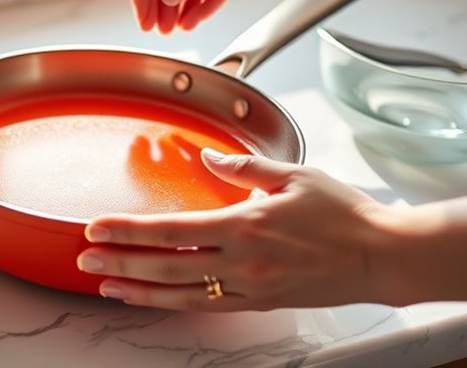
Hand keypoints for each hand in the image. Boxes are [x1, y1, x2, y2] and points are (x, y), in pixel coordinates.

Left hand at [77, 149, 393, 310]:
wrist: (382, 256)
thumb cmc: (342, 214)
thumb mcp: (294, 176)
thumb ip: (243, 168)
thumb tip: (207, 159)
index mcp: (245, 225)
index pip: (171, 229)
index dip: (129, 230)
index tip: (96, 227)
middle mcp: (241, 262)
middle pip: (165, 266)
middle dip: (119, 262)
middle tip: (84, 259)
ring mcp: (249, 287)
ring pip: (180, 293)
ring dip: (137, 290)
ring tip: (104, 284)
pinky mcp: (260, 302)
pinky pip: (207, 306)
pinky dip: (172, 303)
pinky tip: (150, 299)